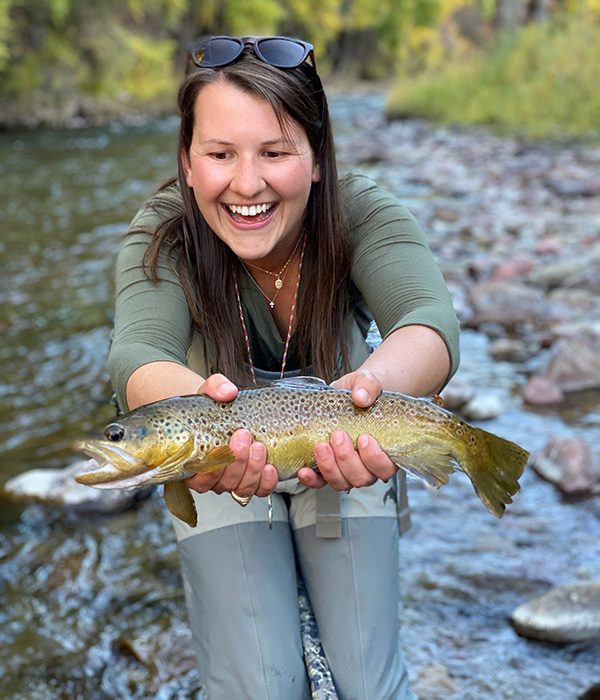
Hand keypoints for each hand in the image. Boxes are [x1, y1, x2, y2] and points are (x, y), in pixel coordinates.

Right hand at [185, 374, 278, 497]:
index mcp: (192, 462)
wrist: (226, 409)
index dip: (213, 466)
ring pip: (241, 489)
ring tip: (260, 447)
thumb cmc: (212, 405)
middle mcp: (210, 477)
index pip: (198, 478)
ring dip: (252, 470)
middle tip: (244, 436)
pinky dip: (266, 482)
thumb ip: (215, 387)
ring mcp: (231, 480)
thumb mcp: (209, 391)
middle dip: (237, 462)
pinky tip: (271, 467)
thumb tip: (228, 392)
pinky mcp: (251, 480)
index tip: (225, 440)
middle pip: (223, 483)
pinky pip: (259, 490)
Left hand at [297, 369, 396, 490]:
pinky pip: (320, 482)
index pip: (385, 468)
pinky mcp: (326, 468)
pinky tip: (304, 470)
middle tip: (338, 435)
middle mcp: (367, 466)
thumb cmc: (362, 392)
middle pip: (361, 478)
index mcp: (385, 450)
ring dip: (330, 467)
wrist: (346, 393)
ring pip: (341, 482)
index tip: (364, 437)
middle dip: (347, 459)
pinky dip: (312, 480)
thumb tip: (361, 397)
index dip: (376, 459)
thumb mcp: (367, 382)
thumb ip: (368, 387)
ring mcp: (346, 469)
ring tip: (321, 446)